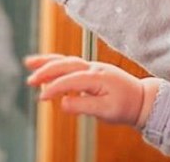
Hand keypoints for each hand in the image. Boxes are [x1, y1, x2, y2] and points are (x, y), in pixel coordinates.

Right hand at [25, 53, 159, 127]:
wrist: (141, 99)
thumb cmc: (125, 106)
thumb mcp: (106, 111)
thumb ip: (84, 106)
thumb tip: (63, 103)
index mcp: (98, 77)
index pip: (71, 80)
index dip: (55, 88)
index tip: (42, 98)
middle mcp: (93, 68)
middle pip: (65, 64)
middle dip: (46, 71)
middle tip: (30, 81)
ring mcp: (92, 66)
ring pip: (66, 60)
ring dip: (47, 61)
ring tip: (28, 62)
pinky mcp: (90, 70)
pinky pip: (70, 64)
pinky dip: (56, 63)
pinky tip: (45, 68)